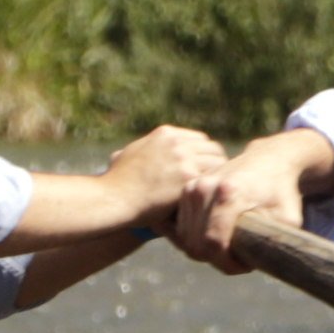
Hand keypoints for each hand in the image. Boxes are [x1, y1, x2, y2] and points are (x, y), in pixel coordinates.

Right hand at [104, 123, 225, 230]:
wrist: (114, 197)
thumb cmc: (117, 181)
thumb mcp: (128, 153)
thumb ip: (145, 148)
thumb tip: (143, 149)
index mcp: (166, 134)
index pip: (200, 139)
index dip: (206, 155)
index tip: (207, 169)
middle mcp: (178, 142)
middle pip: (212, 149)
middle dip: (216, 164)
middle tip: (219, 182)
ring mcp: (185, 158)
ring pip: (217, 163)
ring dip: (218, 177)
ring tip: (217, 191)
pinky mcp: (189, 177)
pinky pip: (212, 178)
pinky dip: (214, 187)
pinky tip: (213, 198)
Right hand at [173, 130, 333, 270]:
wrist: (268, 160)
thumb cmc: (282, 191)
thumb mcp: (288, 218)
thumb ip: (274, 242)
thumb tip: (258, 263)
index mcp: (229, 193)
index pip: (214, 244)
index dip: (229, 264)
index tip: (248, 265)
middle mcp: (205, 188)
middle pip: (197, 245)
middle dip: (218, 261)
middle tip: (240, 260)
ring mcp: (192, 188)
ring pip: (187, 240)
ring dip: (207, 252)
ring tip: (231, 248)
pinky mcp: (187, 190)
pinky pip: (183, 229)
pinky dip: (197, 240)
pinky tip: (218, 238)